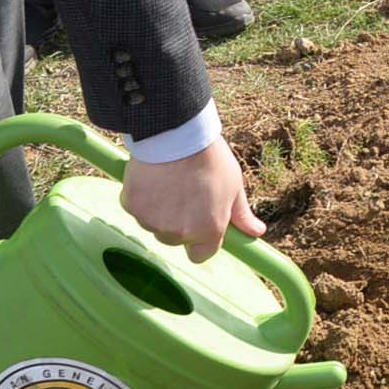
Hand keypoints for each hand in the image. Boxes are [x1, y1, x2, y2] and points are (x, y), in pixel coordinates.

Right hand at [122, 138, 261, 262]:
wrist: (178, 133)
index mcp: (209, 230)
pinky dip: (139, 195)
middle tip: (183, 192)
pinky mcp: (132, 206)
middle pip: (174, 239)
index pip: (200, 255)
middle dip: (177, 221)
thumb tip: (257, 232)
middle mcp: (180, 233)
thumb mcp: (234, 186)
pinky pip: (134, 207)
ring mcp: (153, 221)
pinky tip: (151, 176)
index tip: (197, 223)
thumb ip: (241, 215)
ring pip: (152, 223)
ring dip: (157, 209)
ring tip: (168, 180)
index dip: (199, 240)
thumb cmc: (210, 158)